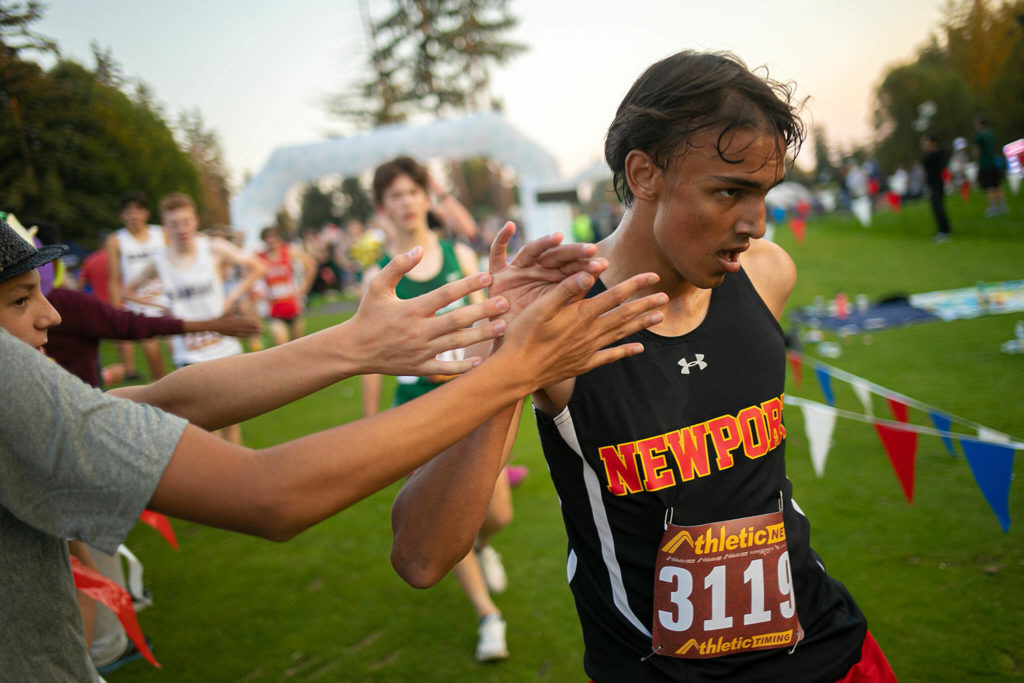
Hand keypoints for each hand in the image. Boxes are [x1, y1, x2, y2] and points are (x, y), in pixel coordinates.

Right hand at [209, 312, 262, 337]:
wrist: (213, 325)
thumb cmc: (221, 318)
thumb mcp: (228, 312)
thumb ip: (234, 308)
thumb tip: (238, 302)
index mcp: (235, 320)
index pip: (246, 322)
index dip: (253, 323)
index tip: (258, 323)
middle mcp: (235, 326)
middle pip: (247, 328)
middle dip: (255, 329)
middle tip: (262, 329)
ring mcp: (234, 331)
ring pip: (245, 333)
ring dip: (252, 333)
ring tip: (258, 333)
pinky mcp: (232, 335)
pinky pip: (241, 337)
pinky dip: (246, 337)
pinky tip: (251, 337)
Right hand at [348, 247, 510, 375]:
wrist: (353, 350)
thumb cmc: (367, 315)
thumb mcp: (377, 286)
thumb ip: (397, 266)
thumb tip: (419, 248)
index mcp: (410, 309)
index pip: (444, 294)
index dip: (467, 285)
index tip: (486, 276)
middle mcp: (418, 330)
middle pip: (456, 320)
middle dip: (482, 311)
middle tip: (504, 302)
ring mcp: (420, 351)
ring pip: (456, 343)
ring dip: (481, 335)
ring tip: (502, 326)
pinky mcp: (419, 368)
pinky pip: (445, 368)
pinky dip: (463, 367)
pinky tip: (481, 360)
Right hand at [488, 223, 605, 321]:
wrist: (505, 339)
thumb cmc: (533, 327)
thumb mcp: (555, 309)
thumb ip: (575, 290)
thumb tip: (601, 273)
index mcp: (552, 278)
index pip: (571, 267)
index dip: (586, 264)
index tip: (603, 264)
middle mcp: (537, 269)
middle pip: (555, 256)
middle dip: (572, 252)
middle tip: (590, 249)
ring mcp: (517, 269)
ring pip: (532, 251)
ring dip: (544, 243)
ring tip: (557, 237)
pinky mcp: (496, 272)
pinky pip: (497, 251)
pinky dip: (502, 238)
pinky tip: (511, 226)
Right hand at [496, 269, 666, 391]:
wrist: (515, 372)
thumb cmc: (522, 335)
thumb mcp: (541, 306)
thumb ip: (567, 288)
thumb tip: (592, 270)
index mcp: (581, 315)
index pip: (615, 296)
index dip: (635, 284)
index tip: (653, 276)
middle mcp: (589, 333)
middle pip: (624, 315)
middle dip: (645, 303)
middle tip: (665, 296)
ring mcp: (588, 350)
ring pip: (621, 334)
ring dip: (641, 324)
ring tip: (660, 316)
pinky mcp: (582, 364)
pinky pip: (609, 357)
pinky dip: (625, 351)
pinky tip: (639, 348)